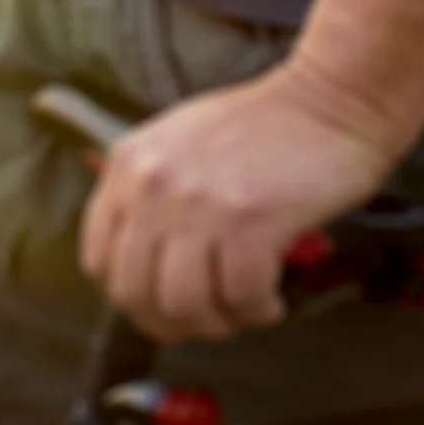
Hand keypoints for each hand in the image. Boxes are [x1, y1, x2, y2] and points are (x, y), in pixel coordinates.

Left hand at [78, 65, 409, 342]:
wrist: (326, 101)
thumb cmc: (258, 127)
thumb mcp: (176, 143)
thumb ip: (149, 193)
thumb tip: (143, 264)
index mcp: (128, 166)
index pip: (98, 260)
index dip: (130, 296)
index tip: (161, 304)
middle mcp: (152, 187)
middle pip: (134, 292)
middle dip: (171, 322)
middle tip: (207, 320)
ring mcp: (198, 206)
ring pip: (183, 305)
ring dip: (217, 323)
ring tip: (243, 310)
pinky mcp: (250, 224)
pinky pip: (240, 298)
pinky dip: (257, 311)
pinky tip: (271, 301)